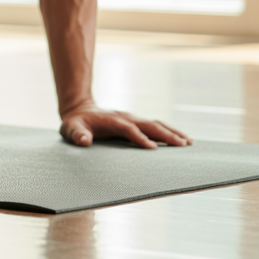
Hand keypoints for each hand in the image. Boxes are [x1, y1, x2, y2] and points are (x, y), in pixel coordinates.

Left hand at [60, 104, 190, 148]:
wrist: (80, 110)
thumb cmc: (75, 123)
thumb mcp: (70, 128)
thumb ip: (76, 134)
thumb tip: (83, 141)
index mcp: (113, 121)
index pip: (129, 129)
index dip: (140, 138)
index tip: (153, 148)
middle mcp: (126, 118)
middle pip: (149, 124)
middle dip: (166, 134)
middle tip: (183, 145)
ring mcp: (133, 119)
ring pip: (156, 123)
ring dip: (172, 132)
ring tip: (189, 142)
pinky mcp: (136, 122)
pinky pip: (155, 126)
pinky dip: (169, 131)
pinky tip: (181, 139)